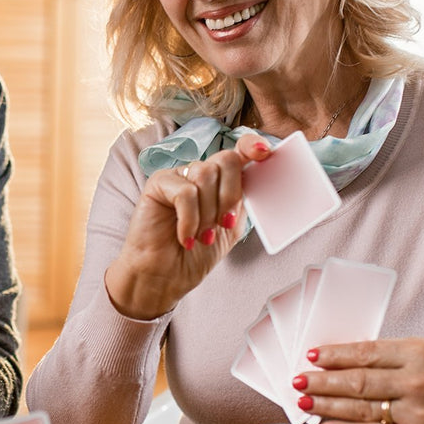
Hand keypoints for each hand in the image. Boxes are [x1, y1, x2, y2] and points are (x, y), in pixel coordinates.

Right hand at [104, 135, 270, 319]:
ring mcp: (178, 176)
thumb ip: (242, 200)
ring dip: (208, 213)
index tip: (264, 152)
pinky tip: (185, 237)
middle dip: (230, 195)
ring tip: (202, 235)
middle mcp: (199, 174)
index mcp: (219, 182)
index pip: (238, 151)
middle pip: (226, 160)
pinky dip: (190, 220)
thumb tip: (260, 176)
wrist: (163, 277)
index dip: (251, 145)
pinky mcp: (159, 183)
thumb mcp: (230, 227)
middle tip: (224, 223)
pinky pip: (185, 192)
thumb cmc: (193, 256)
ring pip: (206, 174)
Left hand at [293, 337, 423, 423]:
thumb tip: (350, 360)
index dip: (334, 355)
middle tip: (298, 380)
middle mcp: (420, 381)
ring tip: (305, 401)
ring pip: (360, 408)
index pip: (366, 353)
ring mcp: (419, 414)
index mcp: (423, 351)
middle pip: (357, 381)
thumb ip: (397, 357)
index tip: (313, 356)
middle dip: (322, 381)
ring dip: (326, 405)